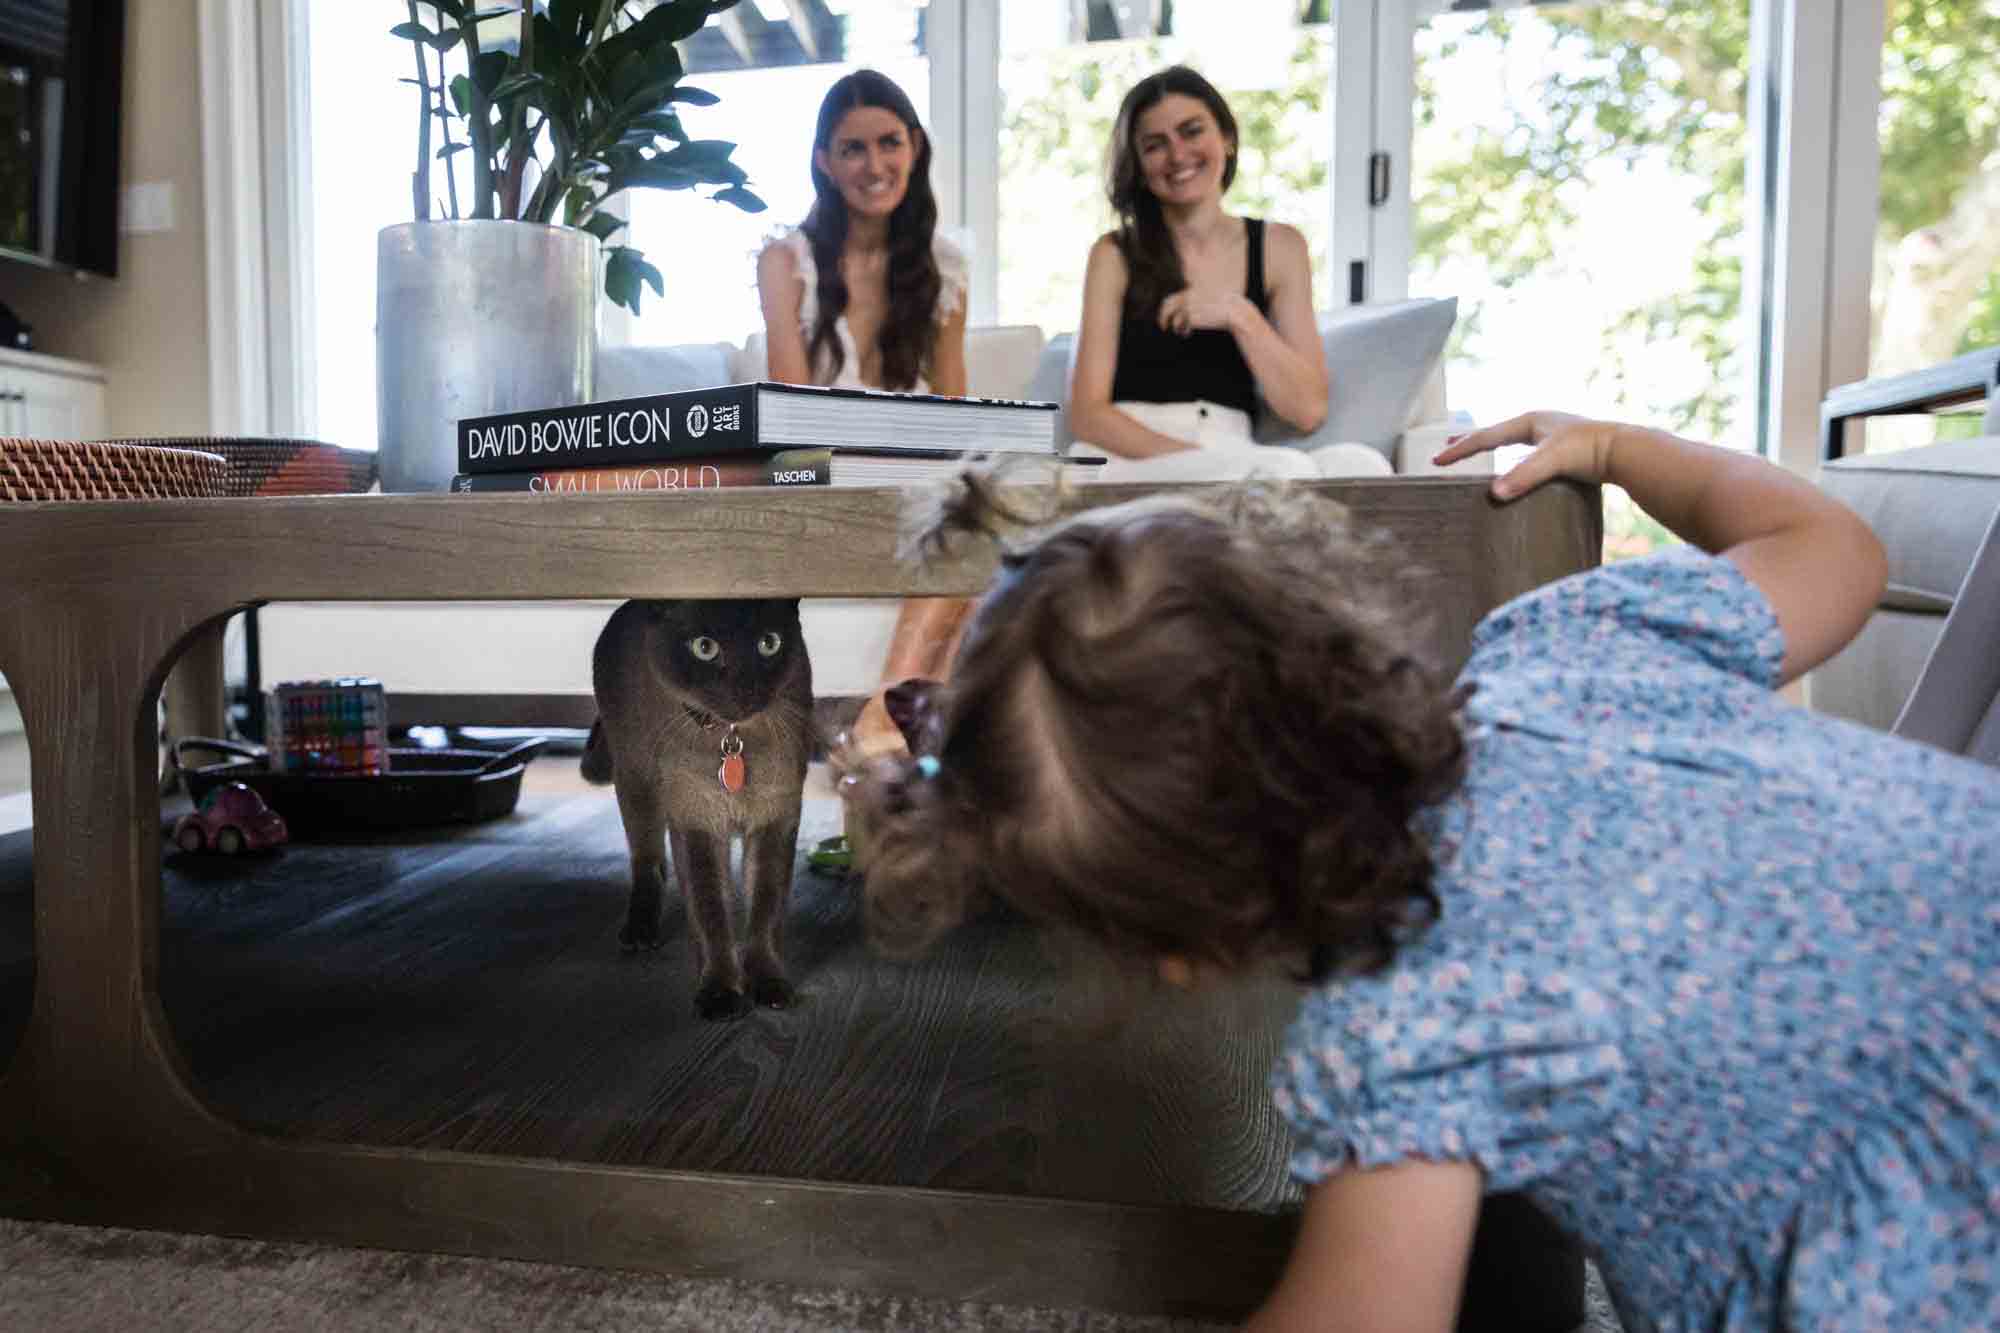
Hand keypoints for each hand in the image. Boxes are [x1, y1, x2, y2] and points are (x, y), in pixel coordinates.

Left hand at [1158, 287, 1247, 336]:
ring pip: (1174, 320)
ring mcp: (1189, 308)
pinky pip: (1183, 327)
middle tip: (1162, 326)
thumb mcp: (1211, 299)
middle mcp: (1187, 298)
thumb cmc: (1226, 306)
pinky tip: (1187, 334)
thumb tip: (1190, 312)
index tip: (1166, 315)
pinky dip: (1183, 331)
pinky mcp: (1192, 318)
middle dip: (1162, 317)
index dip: (1166, 308)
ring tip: (1179, 332)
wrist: (1234, 311)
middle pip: (1166, 307)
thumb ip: (1199, 301)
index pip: (1171, 298)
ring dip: (1175, 327)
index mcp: (1191, 291)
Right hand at [1431, 410, 1619, 500]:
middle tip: (1446, 449)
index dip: (1460, 451)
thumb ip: (1523, 477)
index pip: (1485, 437)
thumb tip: (1494, 494)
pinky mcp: (1563, 449)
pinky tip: (1515, 467)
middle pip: (1494, 433)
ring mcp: (1551, 435)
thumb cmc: (1590, 451)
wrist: (1625, 451)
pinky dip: (1511, 458)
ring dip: (1491, 448)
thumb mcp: (1552, 461)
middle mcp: (1538, 424)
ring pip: (1511, 441)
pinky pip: (1527, 452)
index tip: (1437, 462)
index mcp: (1529, 422)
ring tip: (1476, 453)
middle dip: (1469, 443)